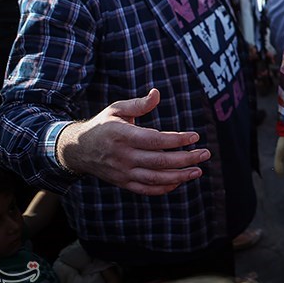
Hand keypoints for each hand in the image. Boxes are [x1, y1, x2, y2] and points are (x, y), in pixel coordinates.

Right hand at [56, 89, 207, 195]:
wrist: (77, 150)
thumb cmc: (103, 125)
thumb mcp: (116, 109)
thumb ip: (139, 104)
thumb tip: (157, 93)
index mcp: (122, 135)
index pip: (155, 140)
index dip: (177, 140)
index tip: (195, 137)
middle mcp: (123, 156)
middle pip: (160, 161)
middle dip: (186, 159)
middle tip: (205, 154)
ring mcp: (123, 172)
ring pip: (156, 178)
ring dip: (180, 176)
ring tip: (198, 171)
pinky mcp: (123, 183)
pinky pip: (146, 189)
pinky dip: (164, 188)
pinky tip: (179, 181)